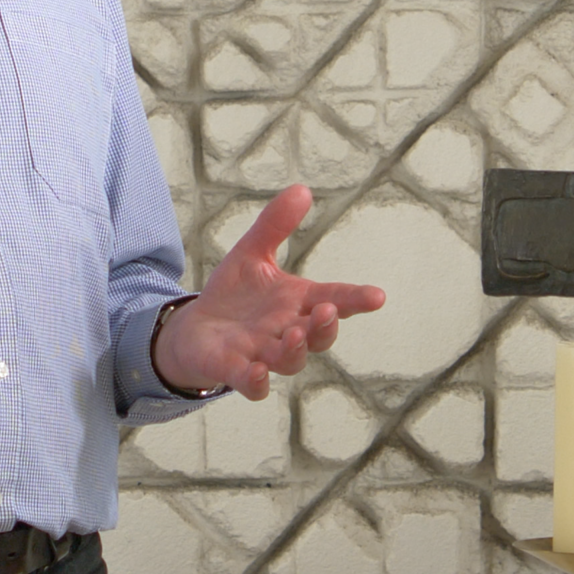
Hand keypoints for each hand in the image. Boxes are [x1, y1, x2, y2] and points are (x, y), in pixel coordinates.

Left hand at [151, 185, 384, 400]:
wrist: (196, 329)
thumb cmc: (235, 294)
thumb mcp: (252, 253)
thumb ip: (275, 225)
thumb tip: (301, 189)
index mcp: (298, 302)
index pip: (335, 299)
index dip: (357, 300)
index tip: (377, 296)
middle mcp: (288, 331)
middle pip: (319, 336)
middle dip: (326, 327)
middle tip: (327, 311)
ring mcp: (264, 354)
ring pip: (290, 360)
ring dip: (295, 350)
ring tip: (293, 334)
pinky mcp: (235, 370)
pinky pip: (252, 384)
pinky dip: (257, 381)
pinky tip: (257, 371)